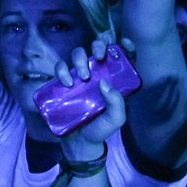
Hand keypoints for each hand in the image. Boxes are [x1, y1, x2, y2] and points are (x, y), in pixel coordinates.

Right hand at [53, 40, 127, 156]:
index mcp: (114, 80)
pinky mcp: (63, 82)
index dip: (125, 47)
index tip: (123, 43)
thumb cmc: (100, 129)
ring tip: (82, 76)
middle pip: (98, 49)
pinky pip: (60, 67)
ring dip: (80, 58)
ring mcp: (79, 76)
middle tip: (98, 56)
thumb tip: (104, 83)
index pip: (122, 57)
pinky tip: (66, 82)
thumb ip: (117, 104)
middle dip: (99, 45)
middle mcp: (97, 74)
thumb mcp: (115, 120)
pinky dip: (62, 69)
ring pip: (78, 53)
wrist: (79, 143)